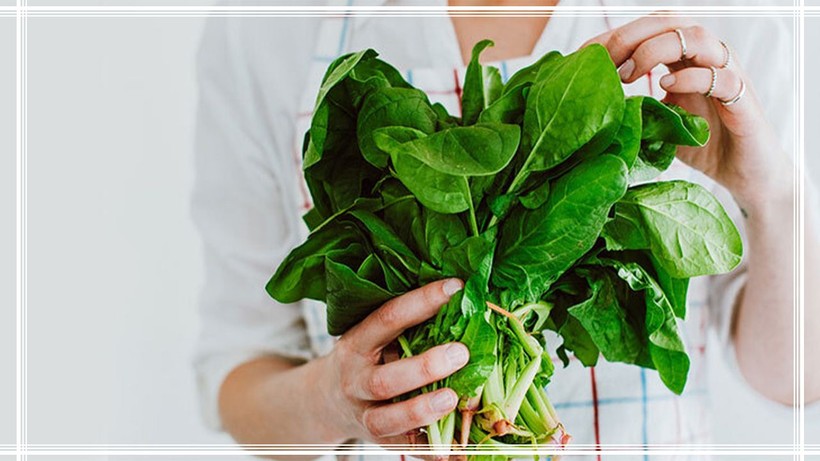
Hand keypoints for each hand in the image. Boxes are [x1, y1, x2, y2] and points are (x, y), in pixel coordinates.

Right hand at [310, 278, 469, 444]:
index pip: (388, 318)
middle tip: (461, 353)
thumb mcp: (373, 337)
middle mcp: (356, 381)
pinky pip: (405, 449)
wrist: (325, 401)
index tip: (455, 288)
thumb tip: (463, 302)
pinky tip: (455, 449)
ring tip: (454, 398)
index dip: (422, 302)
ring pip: (388, 420)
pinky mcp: (379, 440)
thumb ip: (408, 327)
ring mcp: (364, 414)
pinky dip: (431, 450)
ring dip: (422, 410)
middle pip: (385, 380)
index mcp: (356, 344)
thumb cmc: (366, 359)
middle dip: (424, 368)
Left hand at [585, 15, 791, 213]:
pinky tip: (667, 88)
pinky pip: (721, 77)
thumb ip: (634, 110)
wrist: (745, 174)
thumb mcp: (658, 124)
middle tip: (605, 63)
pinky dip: (691, 78)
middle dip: (630, 37)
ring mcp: (727, 73)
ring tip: (629, 75)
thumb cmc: (701, 144)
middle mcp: (707, 57)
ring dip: (655, 50)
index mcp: (684, 58)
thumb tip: (593, 111)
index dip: (615, 36)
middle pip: (669, 22)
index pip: (649, 28)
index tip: (585, 55)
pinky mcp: (743, 98)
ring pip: (696, 37)